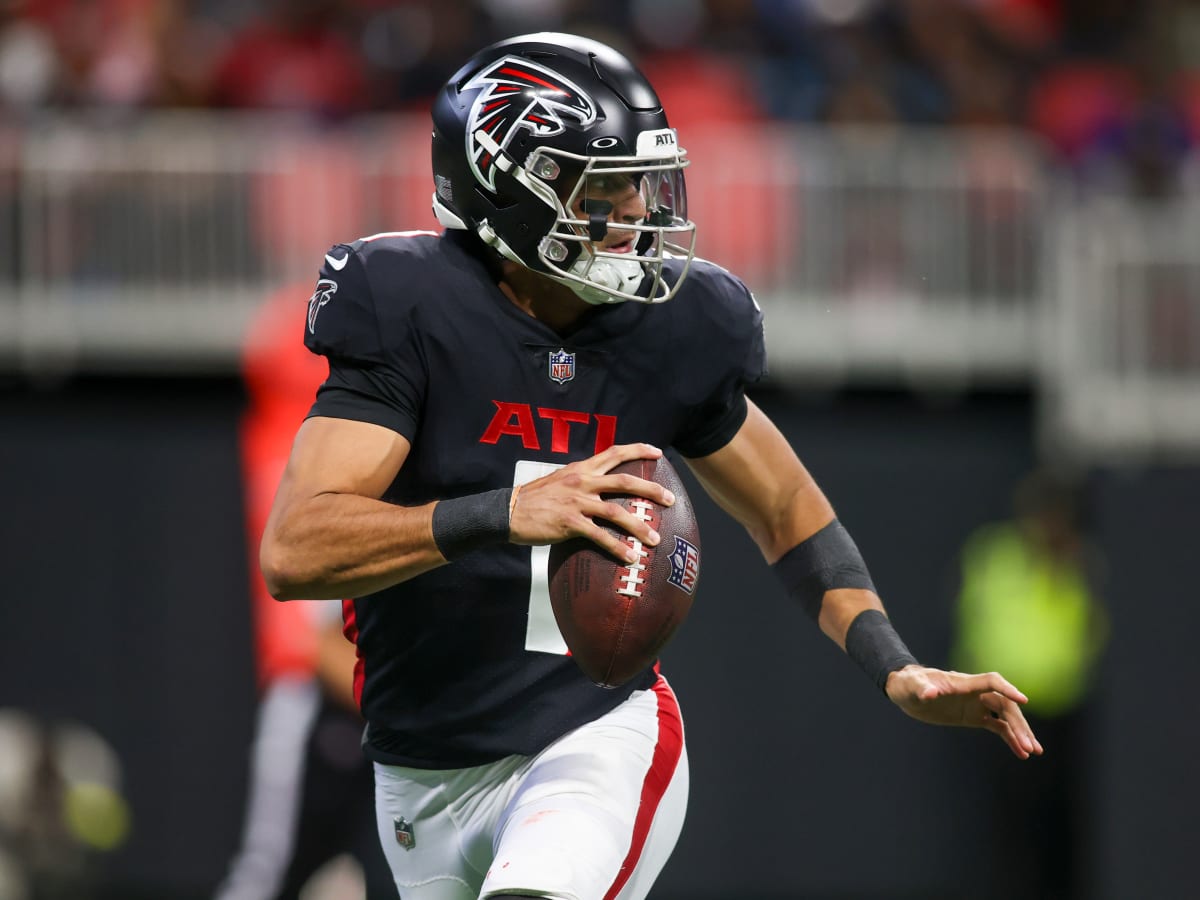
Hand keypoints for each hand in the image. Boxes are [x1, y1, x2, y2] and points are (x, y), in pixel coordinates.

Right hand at [508, 443, 675, 562]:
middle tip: (671, 500)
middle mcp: (582, 481)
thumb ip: (580, 482)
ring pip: (617, 511)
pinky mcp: (570, 523)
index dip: (638, 450)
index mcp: (581, 469)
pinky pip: (600, 536)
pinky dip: (618, 547)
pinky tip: (630, 557)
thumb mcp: (559, 480)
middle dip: (652, 490)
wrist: (507, 511)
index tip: (658, 452)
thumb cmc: (534, 500)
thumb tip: (599, 488)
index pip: (614, 452)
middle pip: (625, 481)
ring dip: (639, 526)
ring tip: (655, 539)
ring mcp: (577, 502)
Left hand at [885, 665, 1043, 759]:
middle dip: (1019, 724)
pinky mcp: (974, 717)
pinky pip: (998, 727)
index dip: (1007, 689)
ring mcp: (976, 704)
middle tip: (1031, 745)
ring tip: (1033, 752)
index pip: (991, 682)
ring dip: (1020, 733)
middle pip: (1005, 705)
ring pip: (1006, 717)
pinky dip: (1010, 738)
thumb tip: (930, 693)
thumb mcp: (912, 687)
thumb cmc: (909, 684)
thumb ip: (922, 688)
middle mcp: (975, 693)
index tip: (1023, 701)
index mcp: (964, 683)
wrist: (906, 691)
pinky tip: (1020, 753)